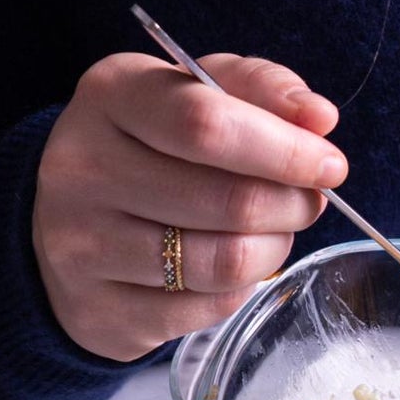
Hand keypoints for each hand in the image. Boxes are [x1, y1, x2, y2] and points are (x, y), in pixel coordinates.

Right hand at [33, 52, 346, 360]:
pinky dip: (241, 288)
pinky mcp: (97, 309)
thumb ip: (261, 90)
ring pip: (223, 262)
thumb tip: (320, 118)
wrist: (69, 218)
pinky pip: (207, 307)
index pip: (206, 124)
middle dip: (292, 205)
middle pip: (227, 201)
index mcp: (110, 95)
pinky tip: (231, 266)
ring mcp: (80, 245)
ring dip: (272, 248)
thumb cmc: (154, 144)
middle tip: (307, 201)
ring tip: (273, 231)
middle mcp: (82, 168)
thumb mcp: (199, 92)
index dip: (285, 150)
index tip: (329, 164)